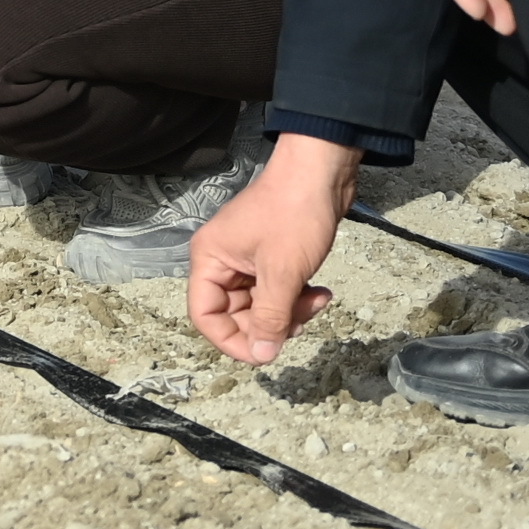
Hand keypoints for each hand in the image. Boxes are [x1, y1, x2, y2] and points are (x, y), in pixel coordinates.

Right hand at [187, 134, 359, 363]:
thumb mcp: (283, 273)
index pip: (206, 315)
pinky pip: (276, 292)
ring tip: (319, 300)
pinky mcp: (270, 258)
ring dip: (291, 312)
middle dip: (271, 324)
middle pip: (235, 315)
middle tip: (302, 318)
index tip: (265, 353)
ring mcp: (247, 260)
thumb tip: (262, 355)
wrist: (321, 173)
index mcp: (210, 260)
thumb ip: (270, 317)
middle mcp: (223, 261)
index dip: (232, 341)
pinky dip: (298, 299)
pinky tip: (321, 291)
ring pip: (260, 307)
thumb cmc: (294, 214)